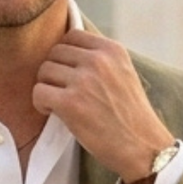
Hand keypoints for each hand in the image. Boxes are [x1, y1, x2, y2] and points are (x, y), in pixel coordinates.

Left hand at [33, 29, 174, 182]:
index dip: (65, 56)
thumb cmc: (131, 116)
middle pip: (54, 52)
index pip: (72, 36)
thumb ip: (101, 60)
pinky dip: (41, 104)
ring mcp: (83, 81)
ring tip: (60, 104)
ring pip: (44, 71)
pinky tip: (54, 113)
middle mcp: (98, 60)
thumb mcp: (124, 74)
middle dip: (54, 72)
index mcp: (112, 50)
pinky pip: (39, 92)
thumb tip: (68, 53)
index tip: (70, 74)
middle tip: (62, 91)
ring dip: (47, 88)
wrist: (143, 147)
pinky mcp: (71, 104)